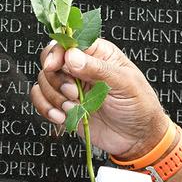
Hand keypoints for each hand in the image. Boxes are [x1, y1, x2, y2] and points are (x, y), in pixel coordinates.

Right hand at [30, 38, 169, 159]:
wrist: (138, 138)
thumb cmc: (140, 106)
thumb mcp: (125, 83)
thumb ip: (98, 69)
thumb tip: (71, 56)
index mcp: (99, 55)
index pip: (68, 43)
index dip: (57, 52)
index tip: (55, 65)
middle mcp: (82, 68)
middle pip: (50, 61)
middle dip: (57, 80)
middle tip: (74, 93)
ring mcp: (72, 87)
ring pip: (43, 82)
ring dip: (54, 97)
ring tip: (74, 108)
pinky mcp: (65, 105)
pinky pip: (41, 100)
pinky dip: (46, 109)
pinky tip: (62, 116)